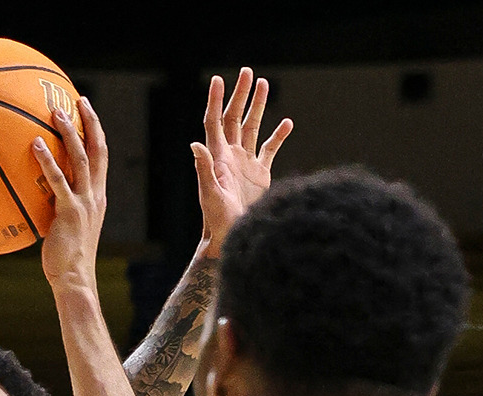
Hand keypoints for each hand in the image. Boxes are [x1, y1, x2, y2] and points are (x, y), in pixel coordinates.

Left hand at [33, 98, 107, 292]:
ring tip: (56, 112)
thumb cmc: (65, 258)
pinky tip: (35, 144)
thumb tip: (32, 193)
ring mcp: (85, 202)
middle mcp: (95, 195)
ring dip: (69, 133)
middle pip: (97, 150)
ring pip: (81, 159)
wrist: (74, 278)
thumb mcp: (63, 226)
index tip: (86, 110)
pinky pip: (59, 181)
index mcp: (97, 196)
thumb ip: (54, 206)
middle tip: (78, 99)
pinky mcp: (70, 212)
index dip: (95, 131)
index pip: (101, 156)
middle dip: (90, 122)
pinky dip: (48, 161)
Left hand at [192, 68, 292, 254]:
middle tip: (247, 72)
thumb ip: (204, 169)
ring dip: (258, 107)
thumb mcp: (210, 195)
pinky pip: (269, 149)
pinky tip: (287, 123)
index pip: (215, 121)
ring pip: (252, 127)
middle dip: (240, 94)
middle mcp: (230, 155)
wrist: (231, 236)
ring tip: (264, 84)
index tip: (219, 79)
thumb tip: (196, 144)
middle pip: (234, 117)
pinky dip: (278, 136)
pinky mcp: (260, 174)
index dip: (216, 100)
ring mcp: (245, 163)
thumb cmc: (216, 220)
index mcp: (217, 157)